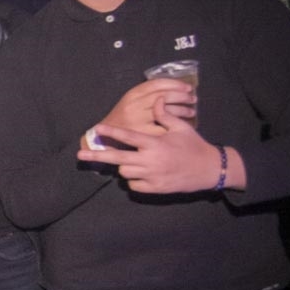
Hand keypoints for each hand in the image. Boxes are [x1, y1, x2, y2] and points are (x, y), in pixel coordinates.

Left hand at [77, 99, 231, 193]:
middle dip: (97, 156)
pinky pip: (133, 185)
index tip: (97, 128)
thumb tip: (155, 100)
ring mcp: (151, 176)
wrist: (209, 170)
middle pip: (117, 159)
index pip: (128, 136)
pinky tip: (142, 174)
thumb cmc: (194, 145)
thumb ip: (165, 115)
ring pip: (124, 172)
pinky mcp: (154, 189)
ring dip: (124, 167)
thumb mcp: (181, 127)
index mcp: (155, 143)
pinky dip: (134, 180)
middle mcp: (150, 160)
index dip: (111, 132)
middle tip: (79, 155)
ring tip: (134, 161)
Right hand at [96, 78, 196, 137]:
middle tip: (193, 99)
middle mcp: (135, 106)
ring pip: (166, 112)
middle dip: (181, 97)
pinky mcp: (142, 134)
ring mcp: (138, 120)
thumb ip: (146, 95)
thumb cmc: (120, 119)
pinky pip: (164, 128)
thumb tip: (170, 89)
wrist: (103, 137)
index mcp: (132, 95)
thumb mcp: (130, 101)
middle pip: (164, 96)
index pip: (157, 84)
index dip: (175, 84)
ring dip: (182, 110)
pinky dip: (175, 125)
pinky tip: (182, 124)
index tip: (187, 87)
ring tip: (191, 111)